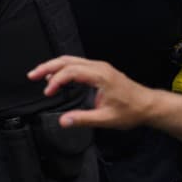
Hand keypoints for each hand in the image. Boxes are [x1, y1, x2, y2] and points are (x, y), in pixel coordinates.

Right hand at [28, 55, 152, 130]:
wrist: (149, 105)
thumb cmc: (132, 111)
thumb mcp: (107, 119)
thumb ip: (83, 119)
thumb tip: (63, 121)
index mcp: (100, 76)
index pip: (70, 72)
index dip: (56, 81)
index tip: (48, 93)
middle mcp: (99, 67)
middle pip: (67, 61)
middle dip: (47, 67)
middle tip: (32, 75)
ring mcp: (99, 67)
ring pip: (70, 60)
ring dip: (53, 66)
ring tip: (39, 75)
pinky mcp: (99, 70)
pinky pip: (77, 63)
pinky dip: (63, 68)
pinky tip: (56, 77)